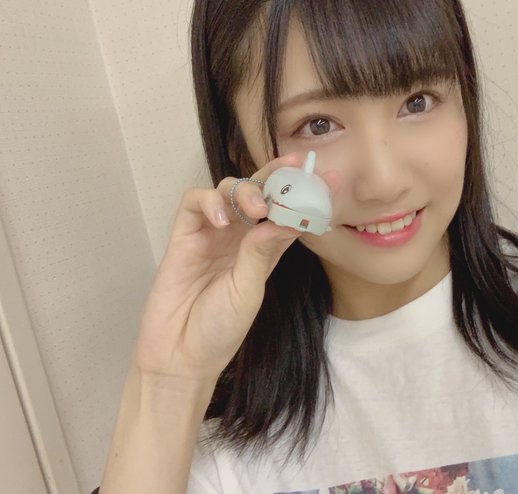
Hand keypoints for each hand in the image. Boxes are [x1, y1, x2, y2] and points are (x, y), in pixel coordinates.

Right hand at [132, 152, 340, 381]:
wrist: (180, 355)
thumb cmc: (220, 329)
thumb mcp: (249, 290)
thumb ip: (262, 252)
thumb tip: (285, 217)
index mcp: (264, 251)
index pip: (288, 213)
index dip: (306, 195)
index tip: (330, 180)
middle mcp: (240, 237)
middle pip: (259, 193)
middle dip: (278, 176)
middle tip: (295, 168)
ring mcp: (211, 233)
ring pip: (228, 190)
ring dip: (246, 190)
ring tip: (257, 207)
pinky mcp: (183, 235)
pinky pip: (194, 202)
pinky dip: (209, 201)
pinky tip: (223, 219)